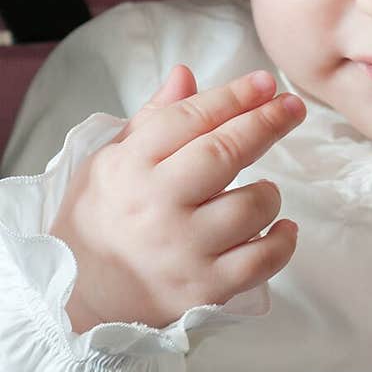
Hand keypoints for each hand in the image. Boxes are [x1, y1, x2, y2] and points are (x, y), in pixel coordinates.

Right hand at [51, 65, 305, 331]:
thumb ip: (152, 119)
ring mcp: (183, 250)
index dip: (233, 96)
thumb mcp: (108, 162)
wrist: (79, 297)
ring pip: (251, 206)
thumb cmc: (98, 221)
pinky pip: (261, 260)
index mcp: (130, 167)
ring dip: (268, 193)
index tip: (265, 82)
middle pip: (225, 152)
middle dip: (266, 122)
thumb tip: (187, 74)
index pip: (190, 119)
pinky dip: (282, 242)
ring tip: (263, 191)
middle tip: (292, 105)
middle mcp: (157, 206)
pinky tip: (281, 229)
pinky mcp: (204, 288)